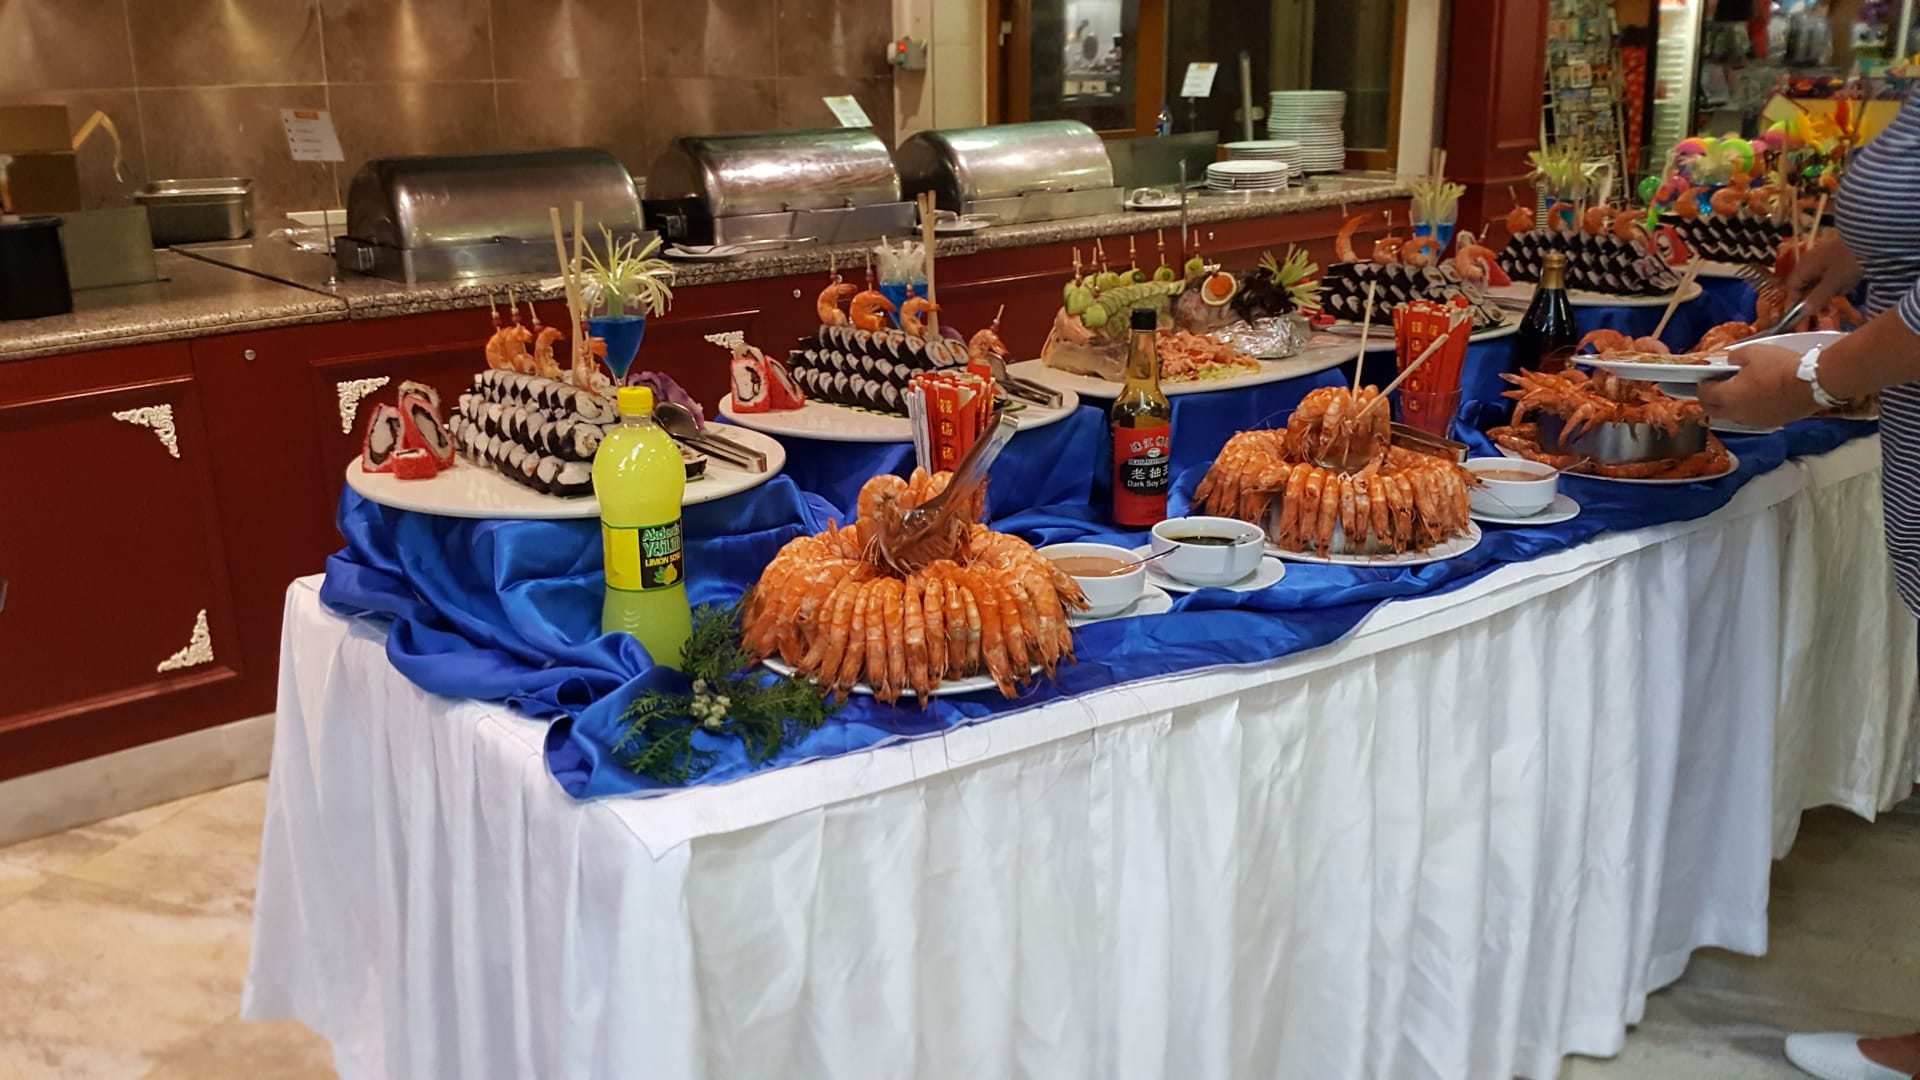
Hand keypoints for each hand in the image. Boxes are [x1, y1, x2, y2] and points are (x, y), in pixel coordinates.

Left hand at [1695, 344, 1817, 427]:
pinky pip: (1751, 417)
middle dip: (1710, 399)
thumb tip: (1730, 362)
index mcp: (1728, 397)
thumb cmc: (1781, 367)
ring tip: (1737, 390)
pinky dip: (1748, 408)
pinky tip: (1756, 397)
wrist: (1813, 382)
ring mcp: (1754, 421)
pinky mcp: (1771, 423)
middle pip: (1713, 410)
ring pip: (1732, 416)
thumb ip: (1734, 357)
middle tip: (1715, 386)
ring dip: (1729, 405)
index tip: (1705, 377)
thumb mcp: (1752, 352)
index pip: (1704, 394)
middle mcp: (1737, 414)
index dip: (1702, 384)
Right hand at [1784, 236, 1860, 310]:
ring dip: (1827, 290)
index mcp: (1804, 266)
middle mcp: (1809, 261)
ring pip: (1818, 281)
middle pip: (1804, 285)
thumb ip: (1818, 298)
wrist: (1872, 236)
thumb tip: (1803, 312)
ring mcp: (1822, 257)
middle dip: (1813, 298)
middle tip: (1825, 309)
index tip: (1804, 315)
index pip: (1792, 288)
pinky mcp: (1836, 256)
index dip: (1796, 302)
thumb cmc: (1849, 260)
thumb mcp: (1834, 282)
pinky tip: (1848, 283)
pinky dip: (1836, 282)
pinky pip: (1829, 274)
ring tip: (1841, 293)